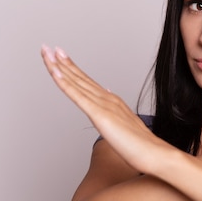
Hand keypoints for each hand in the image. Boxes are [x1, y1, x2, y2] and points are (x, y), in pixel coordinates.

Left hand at [41, 45, 169, 173]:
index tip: (60, 56)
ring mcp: (103, 105)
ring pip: (76, 82)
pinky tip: (55, 73)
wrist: (154, 152)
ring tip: (47, 52)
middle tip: (48, 47)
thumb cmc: (142, 145)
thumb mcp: (126, 124)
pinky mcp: (100, 115)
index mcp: (112, 101)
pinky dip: (65, 83)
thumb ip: (117, 110)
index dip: (72, 68)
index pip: (87, 82)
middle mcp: (107, 98)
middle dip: (61, 61)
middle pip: (79, 77)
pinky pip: (78, 96)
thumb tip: (109, 95)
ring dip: (59, 67)